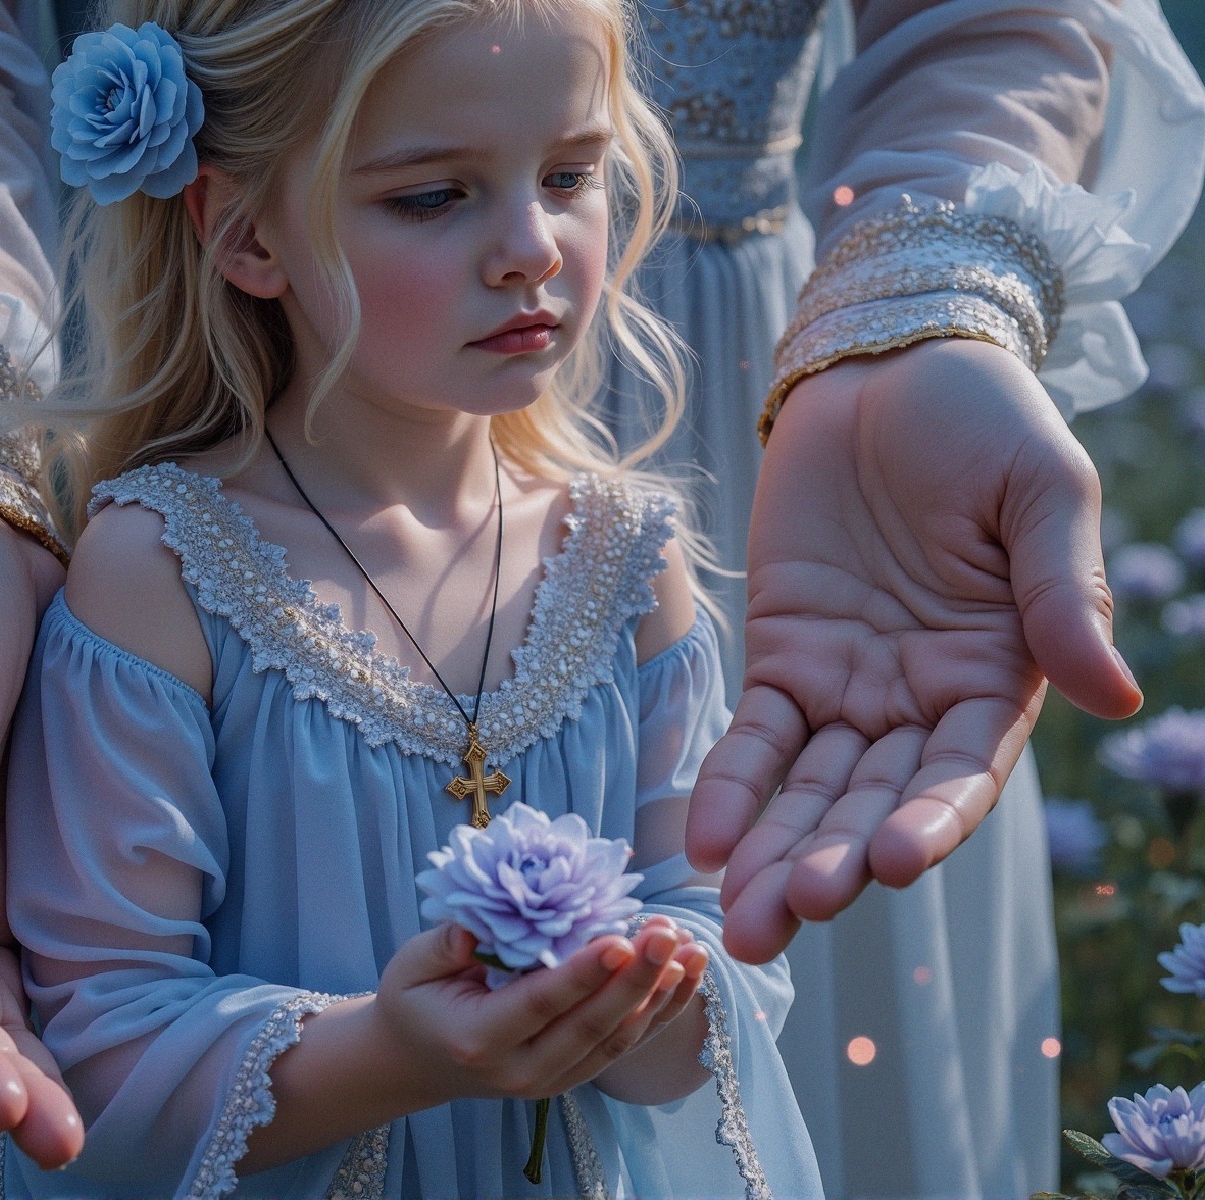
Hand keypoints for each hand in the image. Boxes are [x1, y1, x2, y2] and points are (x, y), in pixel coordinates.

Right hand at [375, 917, 701, 1104]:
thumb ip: (444, 944)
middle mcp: (520, 1070)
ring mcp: (550, 1081)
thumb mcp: (410, 965)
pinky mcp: (572, 1076)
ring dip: (660, 995)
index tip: (622, 939)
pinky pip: (622, 1045)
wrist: (416, 1060)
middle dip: (636, 980)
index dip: (584, 974)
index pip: (541, 1004)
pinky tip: (685, 974)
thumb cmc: (414, 1001)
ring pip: (616, 1041)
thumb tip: (478, 923)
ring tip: (691, 950)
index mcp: (478, 1039)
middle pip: (590, 1027)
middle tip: (667, 935)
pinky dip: (659, 1011)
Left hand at [687, 339, 1142, 962]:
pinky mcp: (784, 654)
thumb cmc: (982, 420)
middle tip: (778, 920)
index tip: (891, 861)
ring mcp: (849, 685)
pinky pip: (756, 736)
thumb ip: (1061, 594)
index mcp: (1000, 675)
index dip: (929, 820)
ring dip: (773, 851)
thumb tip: (1115, 698)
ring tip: (739, 918)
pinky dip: (731, 786)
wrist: (886, 365)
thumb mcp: (1040, 492)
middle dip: (828, 863)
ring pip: (810, 790)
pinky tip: (705, 840)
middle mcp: (923, 700)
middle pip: (874, 803)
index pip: (964, 773)